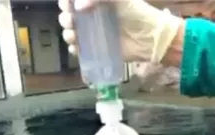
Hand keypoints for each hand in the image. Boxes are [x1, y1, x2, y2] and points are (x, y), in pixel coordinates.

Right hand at [57, 0, 183, 63]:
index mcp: (96, 2)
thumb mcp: (121, 0)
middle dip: (65, 18)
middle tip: (71, 21)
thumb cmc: (137, 14)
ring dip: (67, 33)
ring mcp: (92, 33)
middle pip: (68, 15)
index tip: (67, 4)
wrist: (149, 39)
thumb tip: (78, 7)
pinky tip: (77, 47)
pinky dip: (73, 48)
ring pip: (70, 32)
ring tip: (74, 35)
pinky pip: (77, 49)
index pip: (74, 0)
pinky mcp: (94, 49)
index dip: (67, 2)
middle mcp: (91, 16)